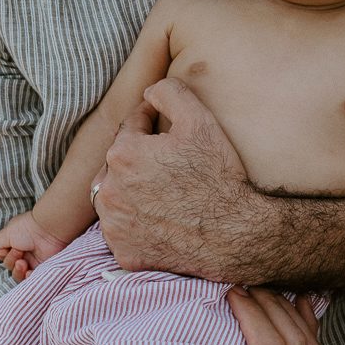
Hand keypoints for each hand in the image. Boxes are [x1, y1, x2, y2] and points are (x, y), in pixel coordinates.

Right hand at [0, 211, 67, 281]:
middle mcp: (23, 251)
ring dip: (17, 270)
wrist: (49, 229)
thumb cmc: (28, 228)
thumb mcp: (8, 233)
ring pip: (17, 274)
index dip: (1, 255)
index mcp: (14, 242)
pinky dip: (28, 277)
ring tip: (23, 262)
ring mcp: (32, 260)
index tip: (5, 249)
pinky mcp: (42, 267)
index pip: (1, 255)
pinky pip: (31, 279)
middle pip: (9, 265)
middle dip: (10, 260)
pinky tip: (29, 272)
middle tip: (19, 251)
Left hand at [95, 78, 257, 279]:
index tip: (169, 131)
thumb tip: (149, 91)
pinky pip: (123, 230)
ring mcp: (114, 225)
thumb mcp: (200, 120)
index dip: (151, 122)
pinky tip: (161, 218)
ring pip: (115, 196)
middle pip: (118, 162)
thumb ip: (169, 92)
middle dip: (138, 157)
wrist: (235, 233)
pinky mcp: (123, 252)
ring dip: (131, 189)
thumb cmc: (218, 175)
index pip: (130, 126)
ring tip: (163, 190)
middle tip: (170, 163)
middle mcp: (109, 190)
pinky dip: (136, 223)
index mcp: (123, 153)